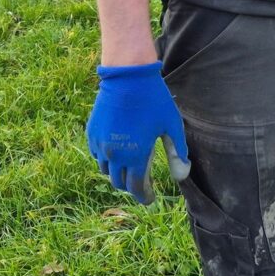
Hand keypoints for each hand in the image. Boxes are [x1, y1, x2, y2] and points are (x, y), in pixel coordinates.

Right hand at [86, 61, 190, 203]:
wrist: (127, 76)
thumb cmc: (153, 100)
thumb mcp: (171, 125)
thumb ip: (177, 152)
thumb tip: (182, 175)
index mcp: (135, 155)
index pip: (136, 187)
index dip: (144, 196)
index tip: (150, 198)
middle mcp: (114, 154)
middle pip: (119, 182)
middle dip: (131, 186)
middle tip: (142, 182)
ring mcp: (100, 144)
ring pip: (106, 170)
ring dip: (118, 173)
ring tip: (130, 167)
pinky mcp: (92, 133)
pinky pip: (97, 155)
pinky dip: (107, 159)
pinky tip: (117, 152)